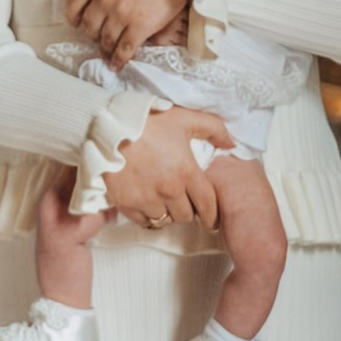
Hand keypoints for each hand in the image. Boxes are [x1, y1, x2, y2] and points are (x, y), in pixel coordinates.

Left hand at [65, 0, 201, 62]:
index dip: (73, 16)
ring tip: (108, 49)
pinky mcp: (140, 26)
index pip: (73, 3)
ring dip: (105, 46)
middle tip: (97, 34)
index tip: (77, 21)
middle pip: (89, 25)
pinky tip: (116, 64)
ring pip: (105, 39)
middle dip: (91, 32)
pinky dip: (119, 59)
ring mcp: (122, 14)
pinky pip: (124, 49)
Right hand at [104, 110, 232, 227]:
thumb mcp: (184, 118)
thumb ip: (213, 128)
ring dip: (168, 214)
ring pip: (165, 220)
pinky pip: (144, 222)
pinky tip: (148, 206)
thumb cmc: (148, 120)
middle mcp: (168, 190)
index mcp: (186, 172)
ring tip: (165, 203)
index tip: (212, 221)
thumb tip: (232, 143)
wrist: (108, 126)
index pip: (207, 204)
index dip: (213, 216)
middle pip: (186, 216)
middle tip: (184, 202)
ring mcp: (146, 199)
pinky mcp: (126, 203)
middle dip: (188, 210)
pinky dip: (148, 217)